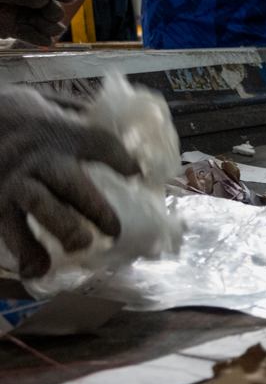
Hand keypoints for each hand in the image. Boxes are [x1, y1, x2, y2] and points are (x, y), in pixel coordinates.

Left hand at [0, 0, 77, 46]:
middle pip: (51, 6)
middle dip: (54, 11)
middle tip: (48, 14)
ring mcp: (19, 16)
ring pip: (50, 25)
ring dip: (50, 27)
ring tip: (41, 26)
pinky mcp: (15, 32)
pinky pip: (38, 39)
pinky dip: (40, 39)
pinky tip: (37, 37)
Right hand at [0, 86, 138, 277]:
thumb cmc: (25, 124)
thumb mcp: (55, 114)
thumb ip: (86, 130)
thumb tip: (128, 155)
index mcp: (60, 135)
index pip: (97, 143)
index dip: (120, 159)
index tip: (135, 173)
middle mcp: (38, 159)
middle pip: (69, 181)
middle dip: (94, 208)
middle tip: (114, 231)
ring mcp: (15, 181)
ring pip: (39, 204)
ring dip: (63, 229)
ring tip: (80, 247)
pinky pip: (9, 228)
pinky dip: (25, 252)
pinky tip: (37, 270)